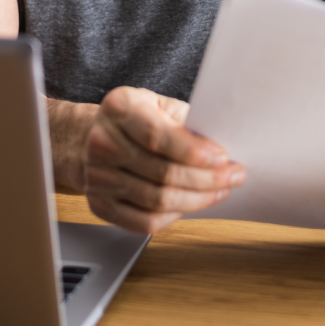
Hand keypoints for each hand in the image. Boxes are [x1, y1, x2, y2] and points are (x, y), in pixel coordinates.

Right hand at [52, 87, 245, 233]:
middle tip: (234, 175)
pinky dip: (174, 216)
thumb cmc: (134, 118)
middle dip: (206, 178)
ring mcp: (97, 177)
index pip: (157, 136)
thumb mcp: (157, 103)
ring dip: (197, 199)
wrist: (90, 137)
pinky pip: (143, 222)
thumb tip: (218, 144)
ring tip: (220, 190)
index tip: (223, 157)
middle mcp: (103, 142)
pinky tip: (192, 205)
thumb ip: (183, 119)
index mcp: (119, 108)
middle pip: (162, 172)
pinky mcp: (99, 205)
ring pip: (156, 200)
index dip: (193, 151)